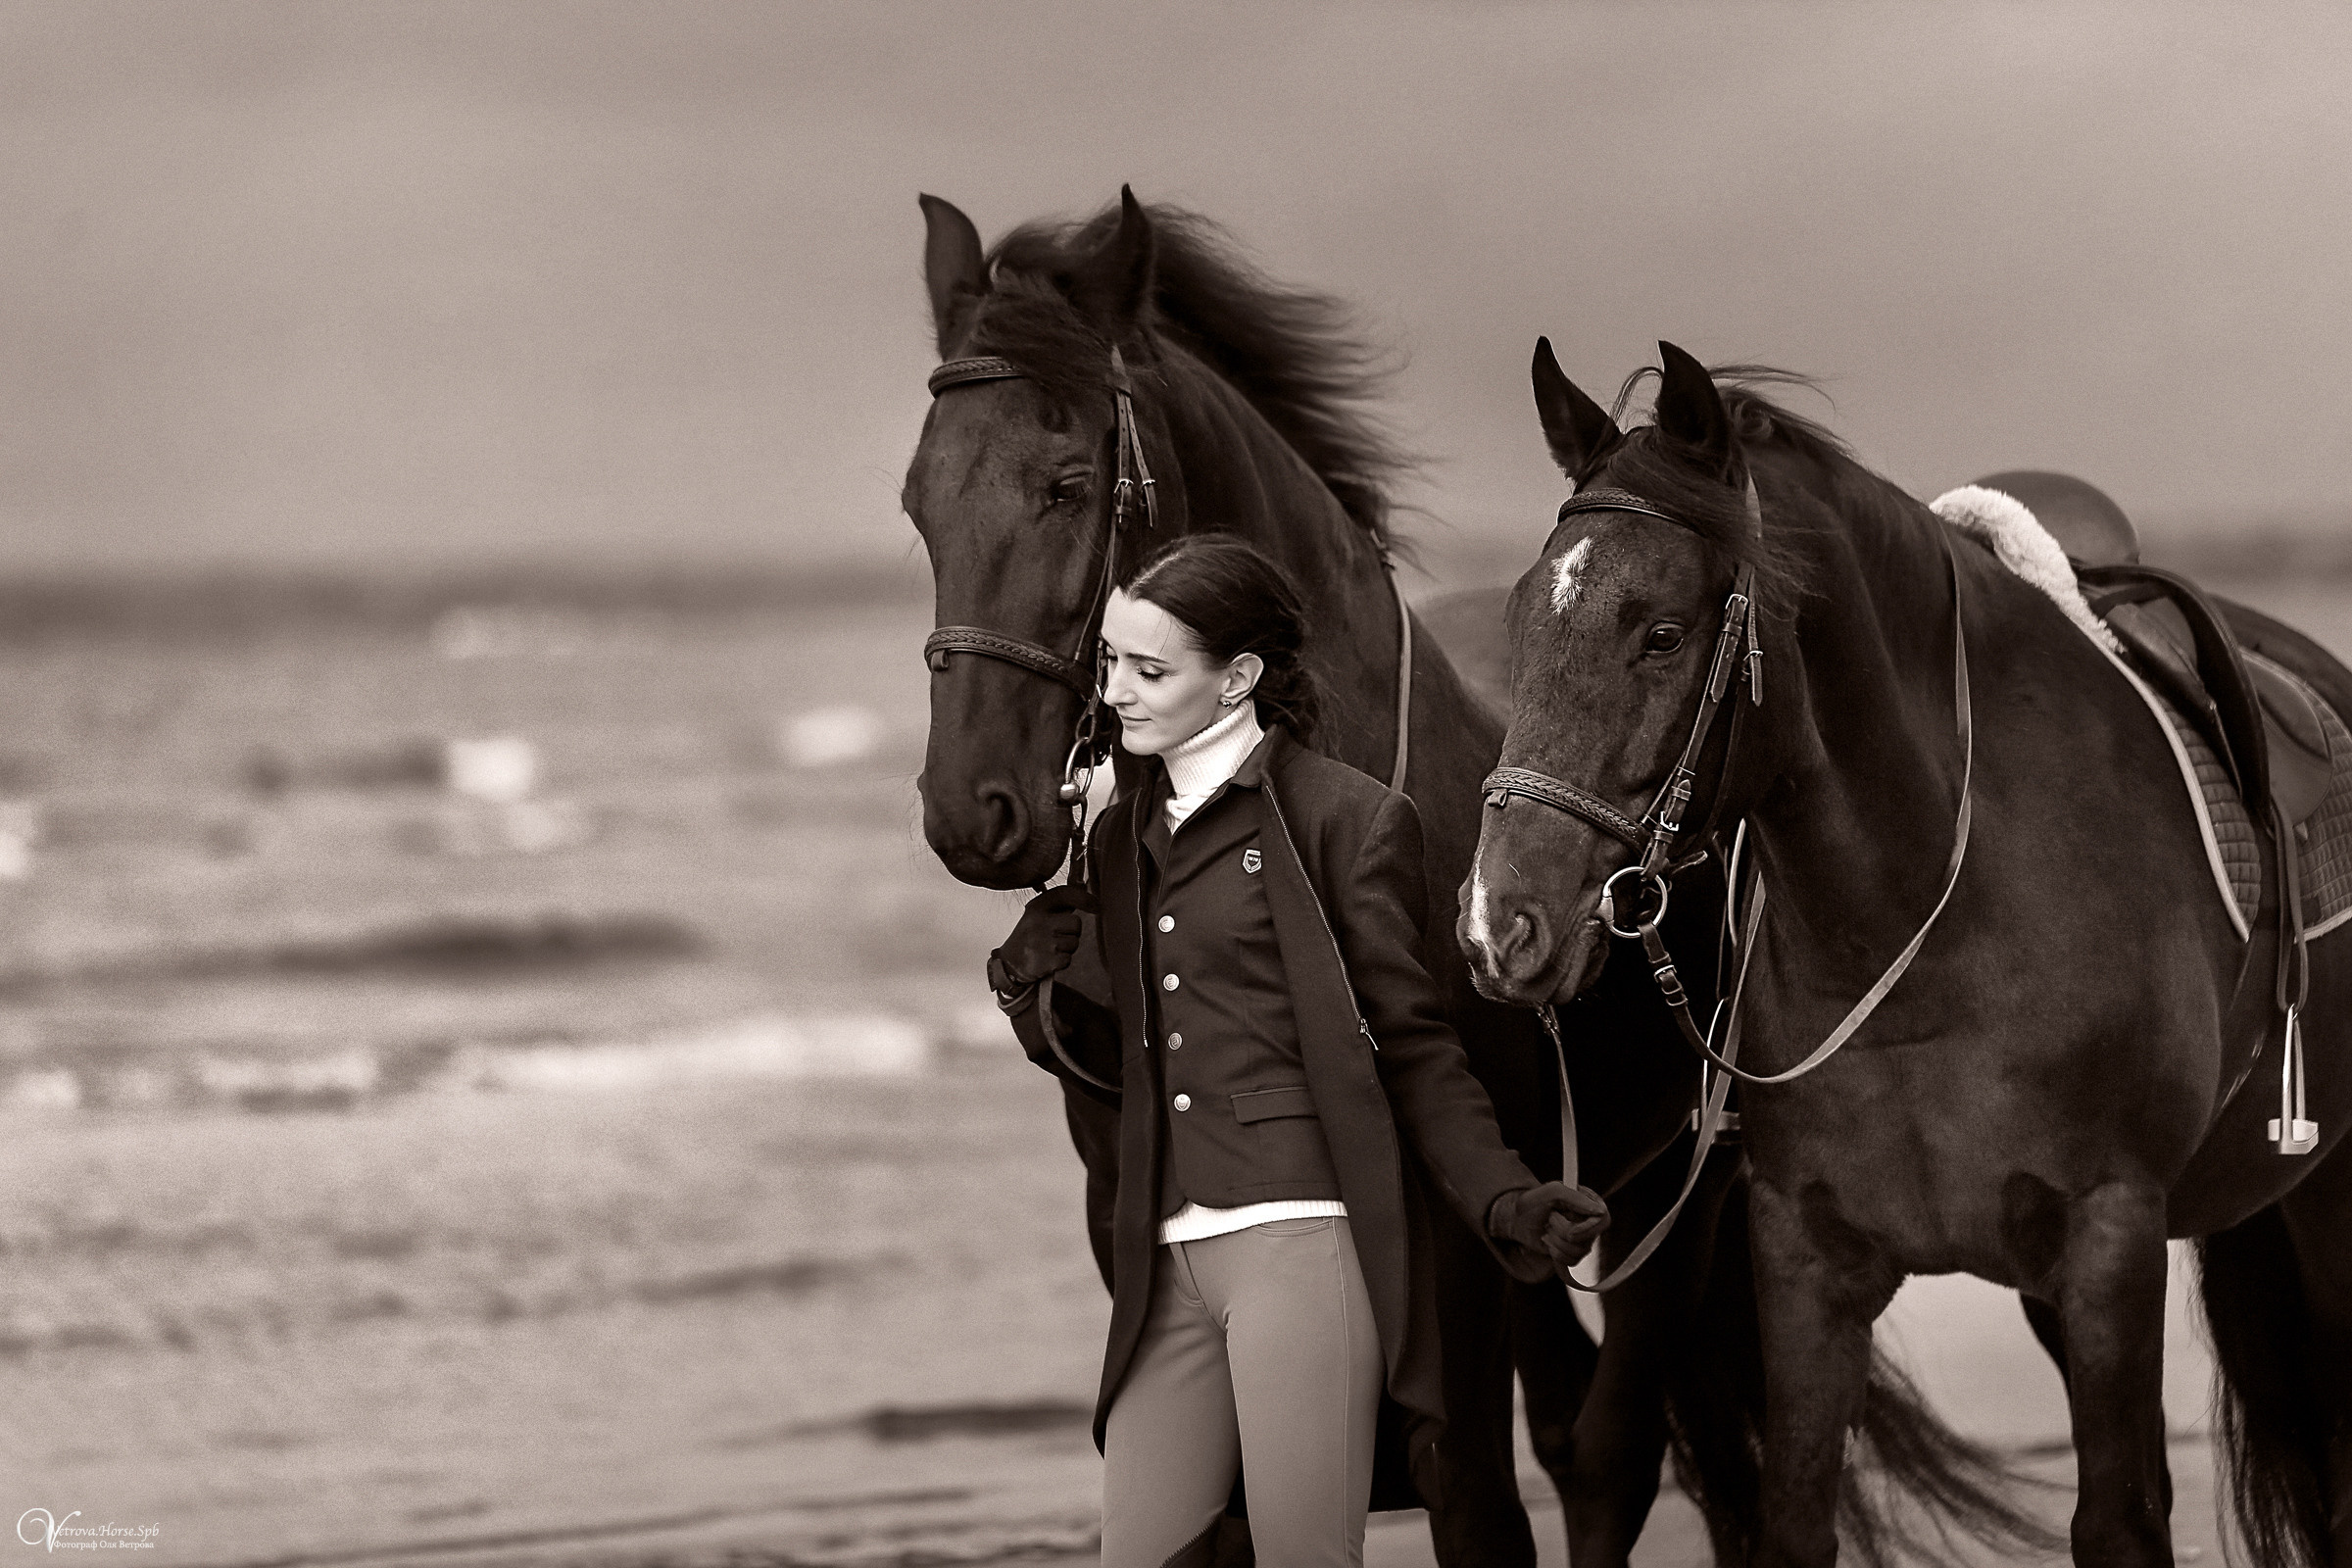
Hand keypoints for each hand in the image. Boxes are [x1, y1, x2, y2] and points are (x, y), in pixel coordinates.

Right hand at [988, 885, 1097, 991]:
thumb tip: (1085, 889)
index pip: (1064, 894)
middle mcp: (1038, 922)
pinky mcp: (1046, 961)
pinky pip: (1068, 959)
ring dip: (1067, 948)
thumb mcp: (1037, 914)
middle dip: (1073, 932)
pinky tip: (1049, 960)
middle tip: (1059, 936)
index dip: (1084, 898)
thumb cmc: (1030, 936)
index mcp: (1036, 907)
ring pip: (1074, 943)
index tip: (1096, 905)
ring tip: (1051, 948)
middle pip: (1076, 923)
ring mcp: (1042, 942)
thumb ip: (1059, 905)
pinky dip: (1062, 962)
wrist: (1010, 963)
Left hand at [1486, 1182, 1609, 1281]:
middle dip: (1565, 1234)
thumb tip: (1599, 1211)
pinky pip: (1572, 1261)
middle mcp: (1589, 1220)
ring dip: (1556, 1242)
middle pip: (1590, 1238)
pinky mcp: (1574, 1252)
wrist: (1517, 1220)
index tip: (1570, 1232)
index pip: (1603, 1219)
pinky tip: (1548, 1241)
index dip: (1587, 1229)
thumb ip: (1573, 1196)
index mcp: (1588, 1201)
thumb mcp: (1548, 1193)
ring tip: (1547, 1230)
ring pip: (1580, 1251)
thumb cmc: (1533, 1203)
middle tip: (1550, 1222)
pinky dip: (1556, 1253)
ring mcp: (1583, 1237)